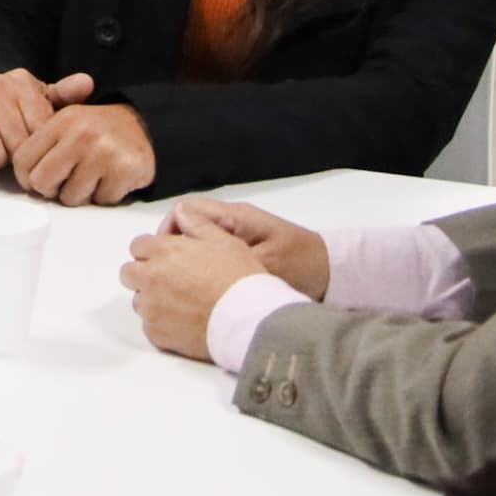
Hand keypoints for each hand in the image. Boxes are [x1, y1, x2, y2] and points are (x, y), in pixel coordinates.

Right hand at [0, 67, 92, 174]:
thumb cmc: (15, 106)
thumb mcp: (41, 98)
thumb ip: (66, 94)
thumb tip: (87, 82)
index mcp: (21, 82)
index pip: (39, 128)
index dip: (39, 143)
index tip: (37, 142)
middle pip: (17, 145)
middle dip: (18, 154)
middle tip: (14, 147)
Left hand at [12, 101, 155, 206]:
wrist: (146, 127)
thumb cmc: (98, 131)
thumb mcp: (68, 123)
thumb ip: (42, 144)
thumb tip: (22, 178)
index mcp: (61, 121)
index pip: (22, 160)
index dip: (27, 177)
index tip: (39, 179)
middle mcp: (80, 134)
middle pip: (42, 182)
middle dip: (51, 189)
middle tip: (66, 182)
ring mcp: (103, 153)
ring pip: (71, 198)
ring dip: (81, 195)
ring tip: (92, 178)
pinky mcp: (124, 170)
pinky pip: (100, 201)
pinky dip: (105, 196)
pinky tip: (110, 179)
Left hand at [120, 219, 273, 361]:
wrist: (247, 319)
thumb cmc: (239, 278)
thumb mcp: (224, 240)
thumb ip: (197, 223)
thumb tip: (181, 212)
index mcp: (164, 251)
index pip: (138, 246)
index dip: (152, 251)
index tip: (167, 259)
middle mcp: (150, 277)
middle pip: (129, 273)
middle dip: (144, 274)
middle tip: (170, 281)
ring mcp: (151, 307)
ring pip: (139, 301)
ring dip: (152, 299)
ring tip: (181, 304)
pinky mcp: (156, 333)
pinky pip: (149, 326)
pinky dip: (161, 324)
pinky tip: (183, 322)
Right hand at [168, 197, 330, 298]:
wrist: (331, 272)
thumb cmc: (301, 265)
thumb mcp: (265, 262)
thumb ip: (228, 255)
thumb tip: (192, 257)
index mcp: (235, 217)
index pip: (185, 211)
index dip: (168, 232)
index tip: (164, 258)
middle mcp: (232, 220)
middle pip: (186, 222)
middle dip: (171, 245)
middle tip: (167, 272)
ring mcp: (237, 233)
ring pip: (197, 237)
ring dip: (185, 254)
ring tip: (180, 281)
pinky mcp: (242, 248)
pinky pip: (210, 249)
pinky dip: (199, 262)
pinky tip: (199, 284)